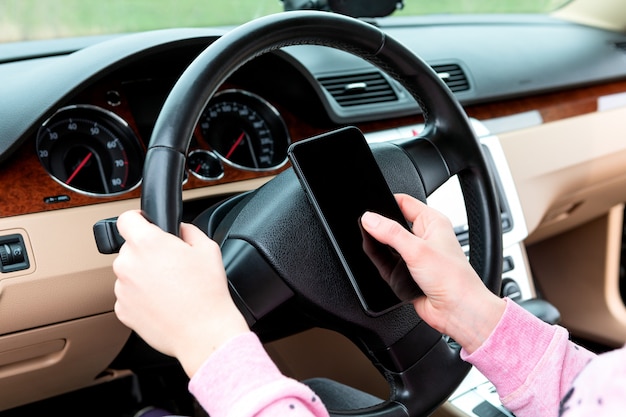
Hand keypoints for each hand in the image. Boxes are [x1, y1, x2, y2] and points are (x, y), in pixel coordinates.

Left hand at [112, 210, 248, 376]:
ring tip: (170, 288)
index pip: (126, 218)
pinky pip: (129, 296)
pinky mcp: (122, 310)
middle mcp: (128, 263)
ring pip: (129, 273)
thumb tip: (179, 230)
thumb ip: (188, 230)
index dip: (139, 219)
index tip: (145, 224)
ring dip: (143, 276)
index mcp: (147, 242)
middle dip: (147, 252)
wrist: (203, 332)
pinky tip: (163, 303)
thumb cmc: (207, 292)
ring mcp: (122, 289)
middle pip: (130, 248)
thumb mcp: (208, 248)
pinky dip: (142, 297)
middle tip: (171, 265)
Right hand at [360, 194, 504, 352]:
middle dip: (379, 227)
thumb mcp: (417, 250)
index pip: (403, 202)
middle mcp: (424, 236)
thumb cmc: (453, 279)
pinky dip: (382, 264)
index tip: (369, 209)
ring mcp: (416, 254)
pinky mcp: (408, 272)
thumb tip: (369, 218)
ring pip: (388, 245)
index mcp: (432, 221)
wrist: (457, 311)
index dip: (385, 202)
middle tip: (367, 229)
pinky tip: (380, 265)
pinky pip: (388, 263)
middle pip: (393, 223)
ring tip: (373, 248)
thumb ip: (390, 232)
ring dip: (380, 248)